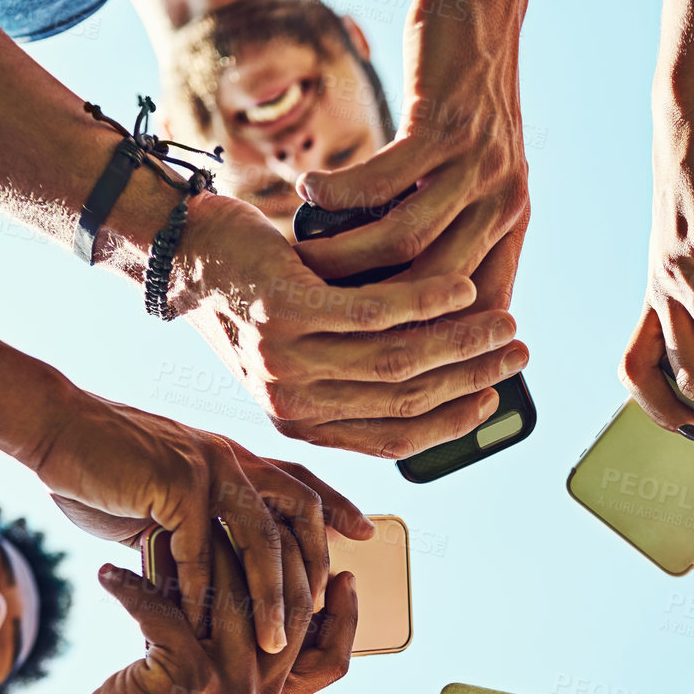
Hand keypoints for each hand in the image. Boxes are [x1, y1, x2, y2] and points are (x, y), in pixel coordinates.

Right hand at [31, 387, 371, 650]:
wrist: (56, 434)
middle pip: (298, 516)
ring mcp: (210, 466)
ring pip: (260, 540)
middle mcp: (234, 459)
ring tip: (270, 643)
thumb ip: (199, 528)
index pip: (302, 485)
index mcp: (237, 460)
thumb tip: (216, 576)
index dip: (336, 507)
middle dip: (312, 572)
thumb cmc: (106, 472)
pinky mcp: (178, 481)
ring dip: (268, 597)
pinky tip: (202, 624)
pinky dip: (202, 590)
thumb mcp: (167, 501)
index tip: (366, 533)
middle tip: (317, 619)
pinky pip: (202, 547)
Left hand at [65, 523, 355, 693]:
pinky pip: (165, 612)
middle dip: (280, 554)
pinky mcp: (183, 679)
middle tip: (254, 516)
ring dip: (203, 554)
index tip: (344, 573)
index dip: (347, 616)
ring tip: (174, 528)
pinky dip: (133, 587)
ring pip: (235, 599)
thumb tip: (249, 591)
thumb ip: (241, 658)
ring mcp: (227, 688)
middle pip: (293, 610)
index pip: (333, 660)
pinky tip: (109, 573)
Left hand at [172, 192, 524, 458]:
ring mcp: (289, 358)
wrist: (178, 254)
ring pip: (397, 359)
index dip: (451, 422)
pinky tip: (460, 290)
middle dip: (471, 377)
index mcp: (302, 422)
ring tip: (501, 320)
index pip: (393, 438)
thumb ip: (348, 381)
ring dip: (461, 340)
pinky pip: (375, 312)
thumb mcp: (296, 356)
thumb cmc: (247, 299)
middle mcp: (294, 401)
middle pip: (405, 398)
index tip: (492, 397)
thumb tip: (431, 388)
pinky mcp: (288, 310)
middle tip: (516, 352)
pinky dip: (427, 302)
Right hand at [291, 0, 529, 321]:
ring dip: (342, 256)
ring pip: (401, 240)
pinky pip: (381, 179)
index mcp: (508, 227)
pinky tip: (304, 192)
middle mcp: (502, 205)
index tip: (370, 350)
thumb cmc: (463, 104)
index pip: (473, 309)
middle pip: (432, 287)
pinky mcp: (443, 126)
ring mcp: (475, 167)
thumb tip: (399, 296)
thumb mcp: (472, 178)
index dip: (424, 338)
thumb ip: (449, 234)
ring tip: (298, 261)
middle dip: (370, 310)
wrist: (480, 13)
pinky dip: (337, 193)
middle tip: (317, 316)